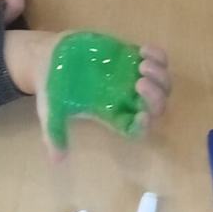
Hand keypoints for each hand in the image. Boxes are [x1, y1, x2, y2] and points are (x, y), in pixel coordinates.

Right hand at [5, 30, 170, 157]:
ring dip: (160, 77)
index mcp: (111, 113)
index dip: (143, 126)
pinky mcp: (131, 58)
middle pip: (155, 106)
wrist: (50, 57)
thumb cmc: (52, 86)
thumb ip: (54, 133)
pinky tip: (143, 51)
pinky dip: (158, 56)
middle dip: (155, 97)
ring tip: (142, 65)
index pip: (135, 127)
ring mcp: (131, 77)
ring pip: (161, 84)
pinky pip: (157, 59)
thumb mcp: (50, 110)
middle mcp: (126, 98)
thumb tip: (56, 160)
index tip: (142, 115)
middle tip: (140, 83)